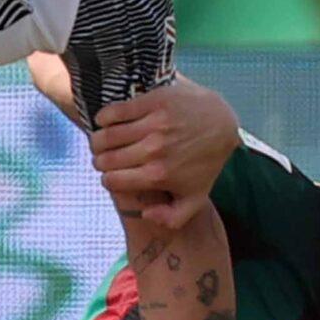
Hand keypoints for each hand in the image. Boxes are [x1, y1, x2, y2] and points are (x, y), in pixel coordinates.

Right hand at [91, 78, 239, 229]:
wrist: (221, 123)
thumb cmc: (205, 162)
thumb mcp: (195, 198)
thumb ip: (172, 218)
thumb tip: (145, 214)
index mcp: (158, 175)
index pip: (111, 180)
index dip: (108, 179)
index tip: (112, 174)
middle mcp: (153, 150)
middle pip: (104, 159)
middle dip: (100, 160)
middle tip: (105, 157)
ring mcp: (153, 124)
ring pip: (106, 136)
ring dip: (98, 140)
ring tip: (103, 140)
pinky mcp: (152, 102)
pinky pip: (114, 111)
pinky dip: (103, 118)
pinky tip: (106, 121)